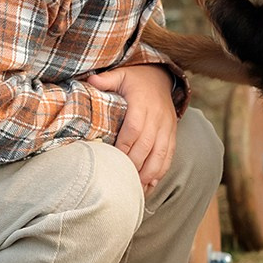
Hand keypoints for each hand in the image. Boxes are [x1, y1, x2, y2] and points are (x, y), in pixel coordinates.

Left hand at [88, 62, 177, 191]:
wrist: (161, 78)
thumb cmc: (136, 80)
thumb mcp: (121, 74)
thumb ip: (106, 79)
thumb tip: (89, 80)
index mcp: (142, 102)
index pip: (133, 128)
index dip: (124, 145)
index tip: (112, 160)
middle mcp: (157, 116)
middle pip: (146, 145)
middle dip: (134, 164)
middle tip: (121, 180)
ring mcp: (167, 127)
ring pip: (161, 154)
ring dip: (149, 173)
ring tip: (136, 188)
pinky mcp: (172, 134)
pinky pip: (169, 155)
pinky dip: (161, 171)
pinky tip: (150, 185)